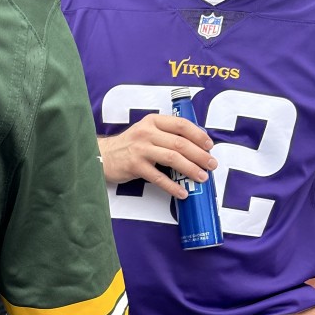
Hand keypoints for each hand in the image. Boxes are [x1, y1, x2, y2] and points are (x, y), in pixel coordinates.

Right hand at [99, 114, 216, 198]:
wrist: (102, 155)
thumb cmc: (129, 145)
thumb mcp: (146, 131)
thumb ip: (165, 134)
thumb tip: (194, 145)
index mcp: (153, 122)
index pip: (181, 125)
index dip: (198, 135)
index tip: (210, 145)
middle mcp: (147, 133)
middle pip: (180, 143)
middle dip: (200, 155)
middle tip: (212, 165)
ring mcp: (140, 149)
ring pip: (172, 158)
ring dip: (190, 169)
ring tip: (202, 178)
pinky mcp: (135, 166)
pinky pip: (158, 178)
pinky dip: (172, 187)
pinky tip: (182, 193)